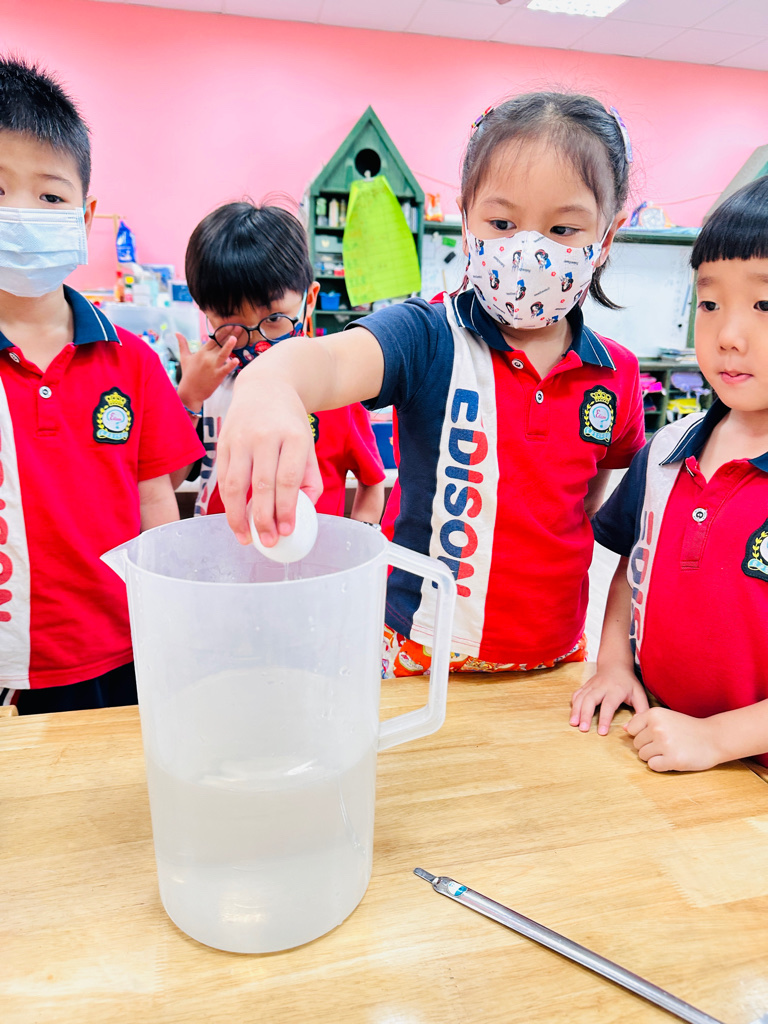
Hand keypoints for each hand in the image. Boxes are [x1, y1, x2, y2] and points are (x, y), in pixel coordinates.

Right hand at [176, 331, 238, 411]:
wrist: (189, 393)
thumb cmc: (188, 375)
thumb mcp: (184, 357)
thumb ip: (183, 344)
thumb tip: (177, 333)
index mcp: (201, 352)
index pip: (213, 340)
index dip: (222, 332)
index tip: (229, 325)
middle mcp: (207, 358)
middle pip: (220, 344)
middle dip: (229, 335)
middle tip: (238, 327)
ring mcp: (212, 367)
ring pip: (223, 354)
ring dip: (229, 346)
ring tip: (235, 338)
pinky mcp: (217, 376)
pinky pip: (225, 369)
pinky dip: (230, 365)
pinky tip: (236, 360)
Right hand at [217, 377, 322, 545]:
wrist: (266, 386)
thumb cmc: (290, 422)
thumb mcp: (308, 444)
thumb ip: (309, 478)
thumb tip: (305, 511)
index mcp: (292, 437)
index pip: (287, 479)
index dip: (286, 509)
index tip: (287, 531)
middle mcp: (264, 436)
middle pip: (260, 485)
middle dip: (263, 519)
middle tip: (269, 542)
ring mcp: (240, 439)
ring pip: (234, 484)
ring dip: (238, 516)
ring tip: (246, 538)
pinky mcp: (222, 442)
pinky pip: (222, 478)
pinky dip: (227, 502)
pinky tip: (235, 518)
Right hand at [570, 665, 648, 734]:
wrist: (616, 664)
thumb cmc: (629, 683)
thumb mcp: (640, 695)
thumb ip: (640, 711)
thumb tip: (629, 727)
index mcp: (616, 690)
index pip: (608, 705)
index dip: (604, 719)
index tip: (601, 732)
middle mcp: (601, 687)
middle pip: (590, 700)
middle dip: (586, 715)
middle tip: (583, 729)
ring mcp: (591, 685)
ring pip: (581, 697)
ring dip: (576, 711)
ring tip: (574, 724)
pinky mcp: (585, 685)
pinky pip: (577, 694)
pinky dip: (573, 704)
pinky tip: (573, 714)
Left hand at [625, 708, 720, 771]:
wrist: (714, 738)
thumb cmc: (688, 728)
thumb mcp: (666, 717)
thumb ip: (644, 721)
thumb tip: (624, 729)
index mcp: (655, 714)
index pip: (632, 730)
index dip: (642, 734)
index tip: (657, 734)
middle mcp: (657, 727)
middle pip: (637, 744)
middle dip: (649, 747)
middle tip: (667, 744)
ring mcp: (664, 744)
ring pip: (642, 756)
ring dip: (654, 756)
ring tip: (671, 750)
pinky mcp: (672, 760)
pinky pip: (653, 766)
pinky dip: (661, 765)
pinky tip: (673, 759)